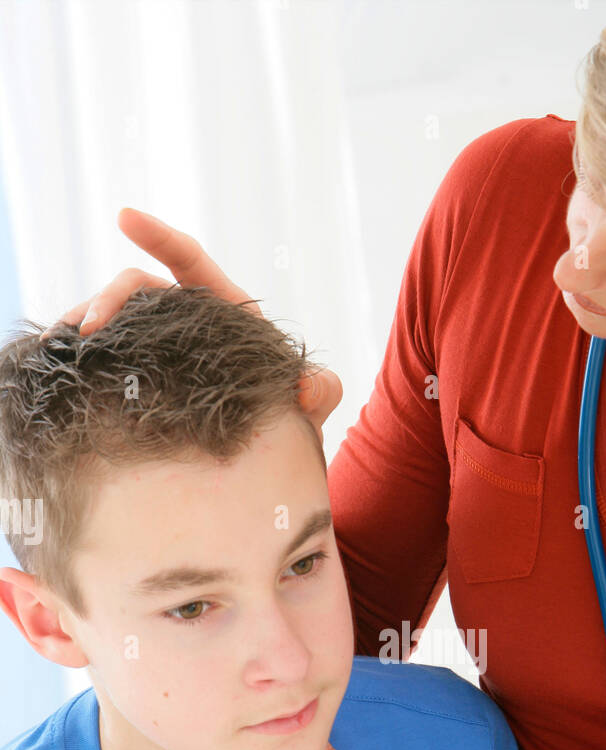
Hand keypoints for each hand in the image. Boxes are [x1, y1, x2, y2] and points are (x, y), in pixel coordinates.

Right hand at [40, 207, 342, 442]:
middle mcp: (191, 322)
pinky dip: (88, 359)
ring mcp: (166, 349)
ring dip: (88, 326)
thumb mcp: (313, 400)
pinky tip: (67, 369)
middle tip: (85, 329)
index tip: (124, 216)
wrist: (275, 455)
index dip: (159, 237)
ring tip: (64, 348)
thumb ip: (320, 389)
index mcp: (227, 312)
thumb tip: (306, 390)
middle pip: (141, 290)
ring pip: (120, 323)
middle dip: (109, 299)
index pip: (190, 261)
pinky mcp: (149, 378)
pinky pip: (113, 359)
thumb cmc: (295, 416)